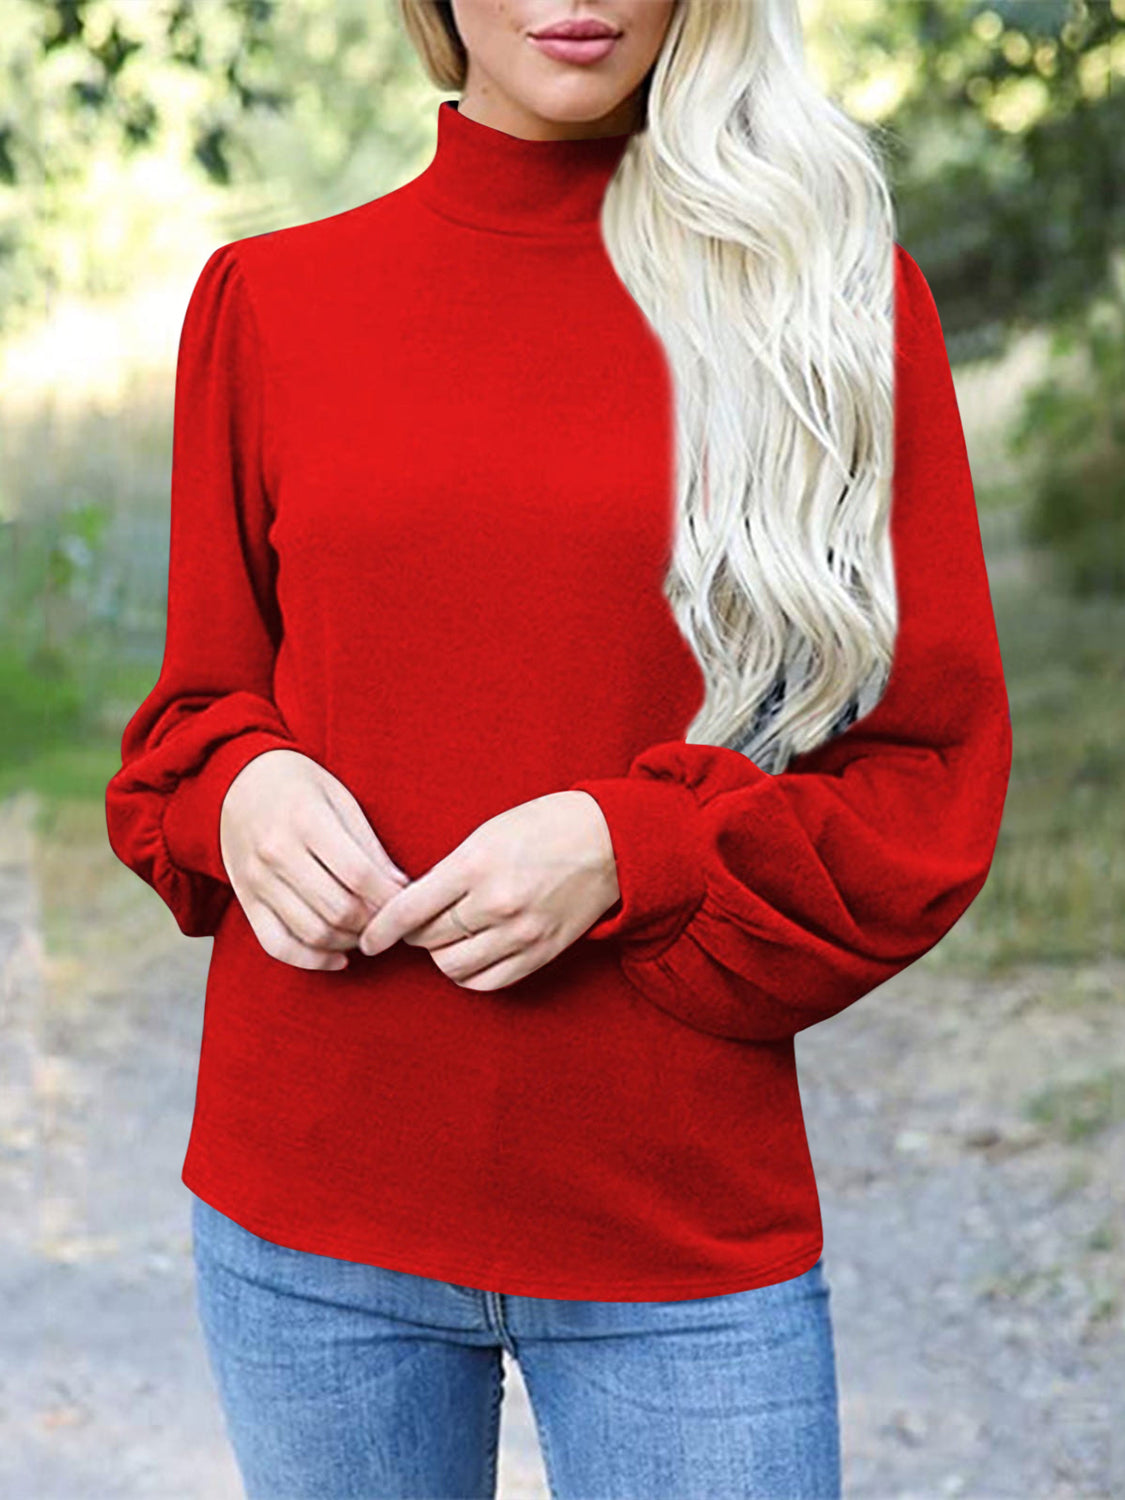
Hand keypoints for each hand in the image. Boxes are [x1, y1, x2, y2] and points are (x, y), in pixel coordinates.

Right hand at [219, 749, 409, 970]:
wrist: (236, 782)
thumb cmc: (299, 787)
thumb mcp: (340, 799)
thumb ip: (369, 845)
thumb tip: (401, 888)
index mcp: (306, 820)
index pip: (359, 875)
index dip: (390, 898)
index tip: (408, 903)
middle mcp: (277, 853)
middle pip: (338, 909)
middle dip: (374, 923)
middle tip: (391, 921)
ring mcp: (257, 880)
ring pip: (312, 932)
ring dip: (349, 942)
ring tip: (368, 932)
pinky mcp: (245, 901)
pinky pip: (277, 945)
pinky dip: (312, 960)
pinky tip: (338, 957)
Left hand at [355, 791, 619, 989]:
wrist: (610, 841)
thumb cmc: (544, 826)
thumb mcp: (487, 832)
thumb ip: (450, 870)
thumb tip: (412, 904)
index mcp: (476, 864)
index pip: (410, 909)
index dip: (381, 929)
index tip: (368, 939)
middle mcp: (496, 902)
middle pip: (428, 939)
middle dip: (414, 935)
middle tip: (415, 924)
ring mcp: (521, 932)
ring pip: (453, 966)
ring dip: (440, 955)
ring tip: (445, 938)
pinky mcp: (541, 953)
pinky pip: (488, 982)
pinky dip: (468, 975)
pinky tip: (468, 957)